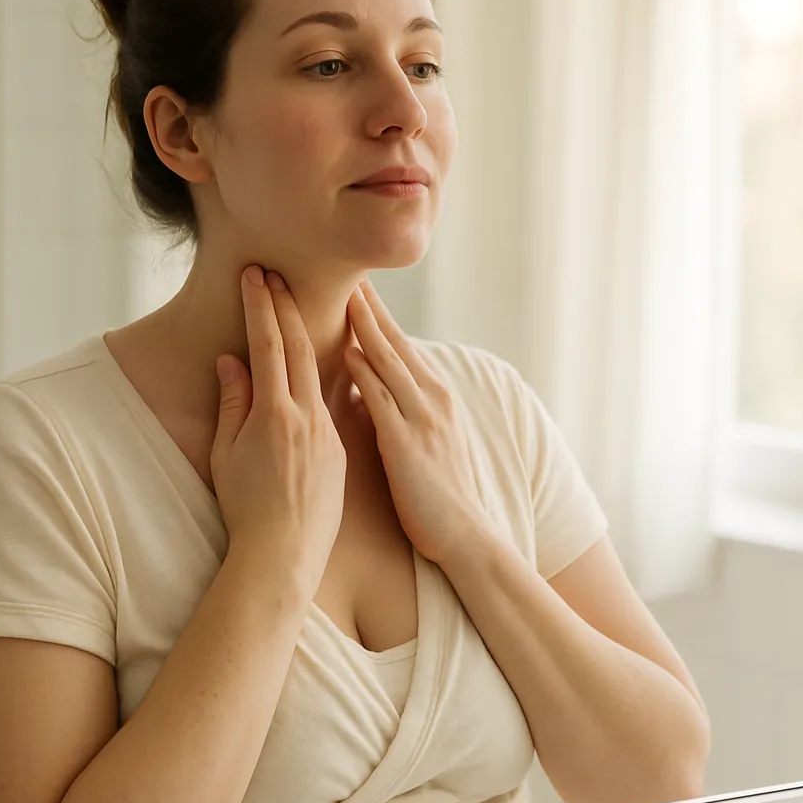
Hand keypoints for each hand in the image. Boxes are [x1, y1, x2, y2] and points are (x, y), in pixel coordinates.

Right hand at [211, 266, 346, 585]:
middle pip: (300, 348)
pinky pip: (334, 401)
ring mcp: (330, 432)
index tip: (255, 274)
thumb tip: (233, 361)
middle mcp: (308, 417)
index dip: (261, 306)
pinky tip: (333, 356)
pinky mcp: (343, 450)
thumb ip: (233, 404)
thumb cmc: (245, 509)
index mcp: (275, 414)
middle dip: (287, 307)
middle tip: (278, 273)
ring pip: (322, 372)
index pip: (268, 345)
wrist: (284, 556)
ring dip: (314, 334)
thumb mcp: (226, 454)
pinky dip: (328, 373)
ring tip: (307, 303)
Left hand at [344, 279, 492, 565]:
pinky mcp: (409, 442)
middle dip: (367, 304)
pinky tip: (347, 352)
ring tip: (337, 294)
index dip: (375, 312)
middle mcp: (432, 396)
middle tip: (340, 269)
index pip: (399, 343)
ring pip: (388, 360)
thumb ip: (399, 409)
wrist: (465, 533)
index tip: (353, 283)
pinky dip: (366, 373)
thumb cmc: (438, 494)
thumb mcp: (424, 440)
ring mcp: (423, 417)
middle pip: (393, 339)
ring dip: (361, 326)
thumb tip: (368, 385)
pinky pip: (384, 399)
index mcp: (435, 394)